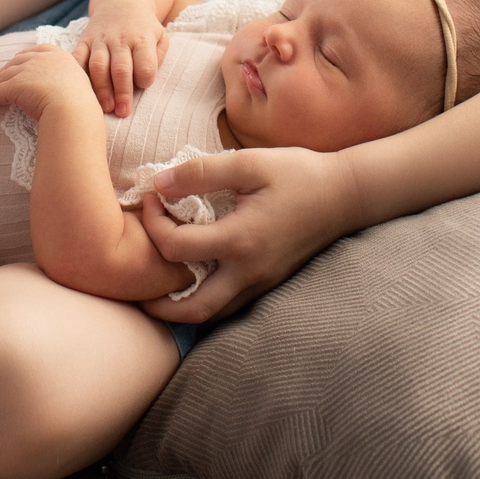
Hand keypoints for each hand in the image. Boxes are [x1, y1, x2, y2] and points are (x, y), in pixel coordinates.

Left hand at [0, 43, 98, 121]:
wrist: (73, 109)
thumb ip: (66, 79)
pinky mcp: (14, 84)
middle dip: (3, 71)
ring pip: (4, 78)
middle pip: (16, 62)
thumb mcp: (77, 83)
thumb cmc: (79, 103)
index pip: (36, 51)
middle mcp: (40, 58)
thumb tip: (62, 88)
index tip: (15, 59)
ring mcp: (26, 70)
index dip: (23, 56)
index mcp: (58, 55)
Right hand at [74, 0, 167, 115]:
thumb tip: (145, 79)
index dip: (145, 77)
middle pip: (120, 68)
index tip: (144, 86)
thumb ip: (158, 56)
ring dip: (101, 89)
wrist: (121, 1)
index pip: (145, 63)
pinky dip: (76, 74)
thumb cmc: (144, 27)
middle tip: (122, 112)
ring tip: (105, 108)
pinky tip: (79, 91)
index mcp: (142, 38)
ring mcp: (100, 39)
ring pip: (98, 66)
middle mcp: (120, 39)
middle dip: (122, 93)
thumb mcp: (161, 35)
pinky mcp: (84, 40)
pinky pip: (77, 58)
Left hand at [134, 148, 363, 322]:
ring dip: (180, 308)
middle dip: (157, 304)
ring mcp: (260, 283)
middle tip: (135, 284)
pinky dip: (203, 300)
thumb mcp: (249, 163)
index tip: (151, 199)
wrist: (344, 195)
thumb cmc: (297, 174)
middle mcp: (249, 272)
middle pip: (192, 309)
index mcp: (240, 241)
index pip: (176, 247)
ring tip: (158, 286)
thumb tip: (159, 183)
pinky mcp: (268, 283)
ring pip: (212, 315)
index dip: (152, 224)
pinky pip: (229, 305)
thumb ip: (201, 172)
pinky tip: (191, 279)